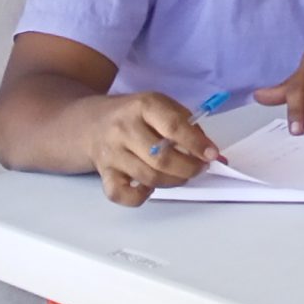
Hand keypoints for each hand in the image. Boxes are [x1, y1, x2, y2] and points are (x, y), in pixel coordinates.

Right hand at [89, 92, 219, 206]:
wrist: (91, 122)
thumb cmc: (134, 115)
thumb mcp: (161, 106)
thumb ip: (187, 126)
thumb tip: (211, 153)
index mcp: (143, 106)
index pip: (174, 127)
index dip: (197, 144)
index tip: (212, 155)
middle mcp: (124, 129)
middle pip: (162, 158)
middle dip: (189, 168)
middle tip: (199, 168)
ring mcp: (112, 153)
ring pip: (148, 177)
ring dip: (173, 181)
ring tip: (181, 175)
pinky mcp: (104, 173)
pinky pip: (121, 194)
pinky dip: (140, 197)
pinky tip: (149, 186)